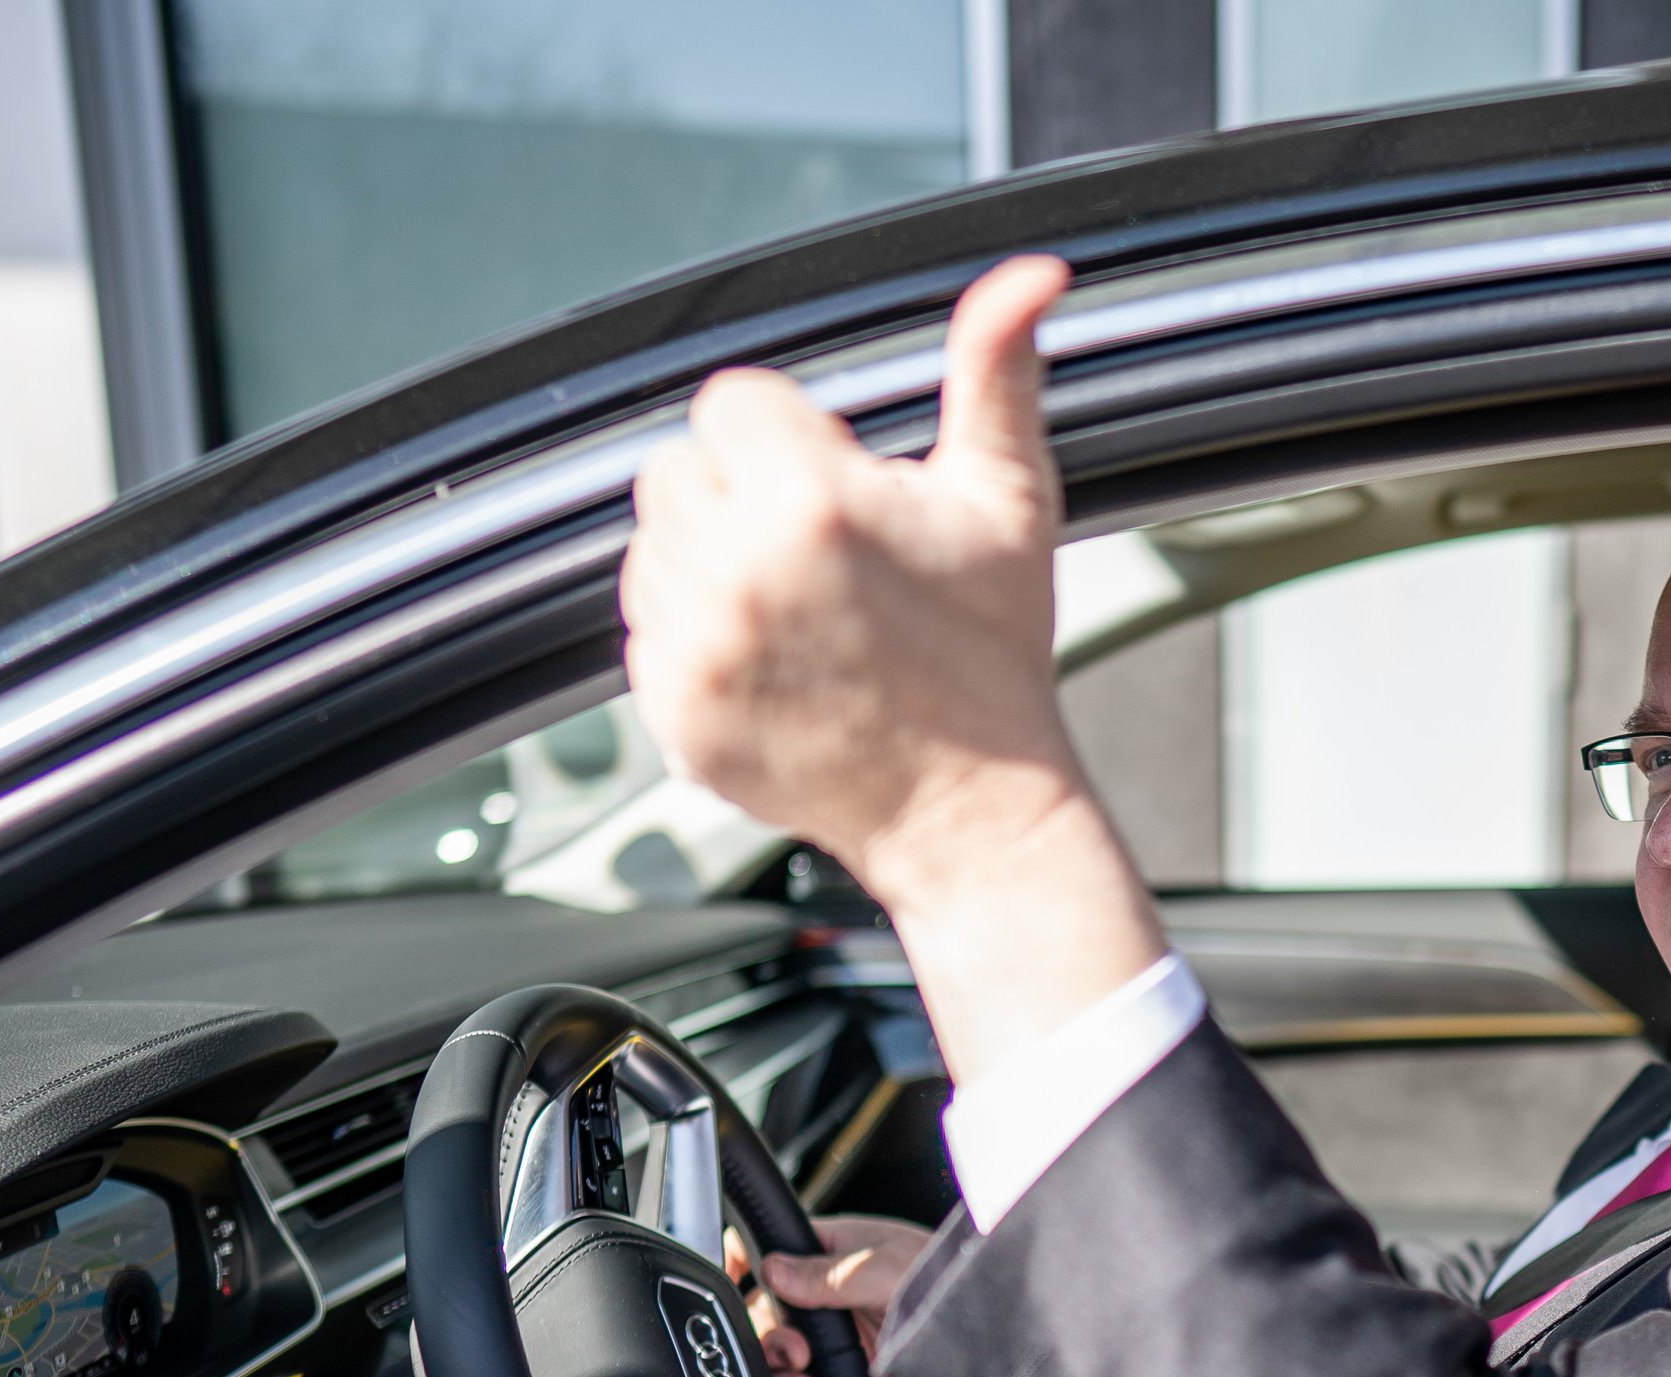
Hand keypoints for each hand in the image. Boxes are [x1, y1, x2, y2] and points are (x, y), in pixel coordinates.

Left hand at [619, 257, 1165, 1087]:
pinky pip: (643, 629)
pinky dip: (692, 637)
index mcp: (811, 501)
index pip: (734, 402)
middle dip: (739, 493)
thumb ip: (996, 374)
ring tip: (798, 610)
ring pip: (651, 546)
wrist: (969, 806)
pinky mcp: (671, 709)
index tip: (839, 493)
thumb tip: (1027, 276)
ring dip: (708, 561)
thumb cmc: (992, 655)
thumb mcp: (1008, 501)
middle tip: (819, 555)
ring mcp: (695, 645)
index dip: (790, 438)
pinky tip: (772, 661)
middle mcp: (738, 568)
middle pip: (679, 466)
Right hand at [730, 1216, 929, 1376]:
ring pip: (778, 1357)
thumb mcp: (882, 1265)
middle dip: (769, 1342)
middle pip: (761, 1315)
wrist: (982, 1330)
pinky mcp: (844, 1368)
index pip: (762, 1248)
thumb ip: (825, 1272)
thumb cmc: (941, 1276)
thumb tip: (773, 1270)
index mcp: (824, 1250)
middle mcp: (820, 1291)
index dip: (736, 1265)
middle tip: (797, 1357)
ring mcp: (831, 1332)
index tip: (723, 1289)